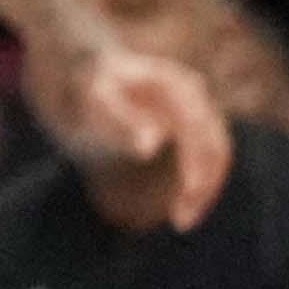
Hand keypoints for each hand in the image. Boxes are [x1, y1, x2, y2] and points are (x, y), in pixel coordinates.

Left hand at [30, 31, 228, 236]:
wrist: (72, 65)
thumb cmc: (77, 86)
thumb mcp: (87, 102)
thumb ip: (117, 119)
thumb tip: (150, 143)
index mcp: (171, 84)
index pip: (199, 133)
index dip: (196, 171)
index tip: (183, 203)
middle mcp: (190, 91)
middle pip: (214, 144)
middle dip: (202, 185)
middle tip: (180, 222)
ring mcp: (192, 105)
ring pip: (215, 151)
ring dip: (204, 187)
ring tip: (180, 221)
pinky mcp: (188, 121)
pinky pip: (205, 153)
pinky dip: (198, 180)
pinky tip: (179, 206)